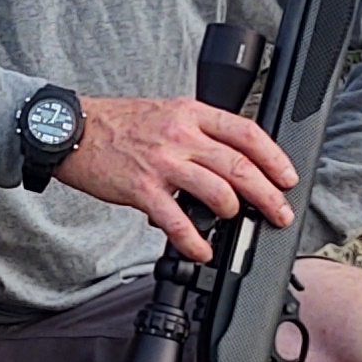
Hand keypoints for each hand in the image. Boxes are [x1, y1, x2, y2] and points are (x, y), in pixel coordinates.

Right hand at [58, 94, 295, 258]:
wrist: (73, 130)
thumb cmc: (119, 124)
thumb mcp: (167, 112)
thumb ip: (199, 132)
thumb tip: (232, 161)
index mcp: (191, 113)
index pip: (245, 132)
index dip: (273, 157)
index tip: (287, 177)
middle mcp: (181, 135)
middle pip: (239, 165)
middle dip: (268, 194)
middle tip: (280, 213)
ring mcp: (162, 162)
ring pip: (216, 191)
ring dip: (234, 213)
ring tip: (235, 222)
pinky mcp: (142, 188)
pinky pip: (177, 221)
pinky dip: (194, 241)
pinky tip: (202, 249)